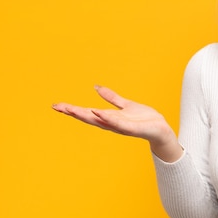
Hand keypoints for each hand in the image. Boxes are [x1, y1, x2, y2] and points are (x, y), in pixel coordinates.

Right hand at [52, 86, 181, 160]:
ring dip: (86, 115)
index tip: (57, 105)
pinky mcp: (132, 129)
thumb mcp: (125, 105)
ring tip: (72, 109)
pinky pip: (117, 124)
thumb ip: (111, 97)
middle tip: (57, 107)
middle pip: (89, 117)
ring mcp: (121, 127)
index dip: (72, 109)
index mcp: (109, 118)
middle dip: (73, 112)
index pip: (87, 113)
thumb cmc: (144, 119)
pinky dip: (106, 118)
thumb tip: (96, 87)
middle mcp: (112, 124)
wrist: (161, 129)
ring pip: (100, 121)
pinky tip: (97, 112)